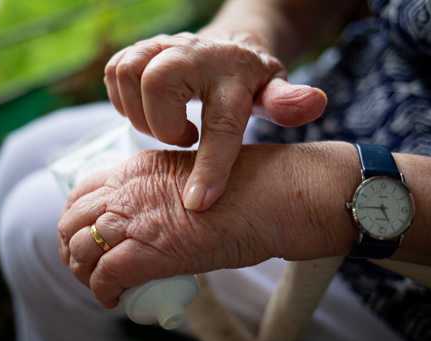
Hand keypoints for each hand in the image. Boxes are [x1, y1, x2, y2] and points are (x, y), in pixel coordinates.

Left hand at [57, 143, 355, 308]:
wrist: (272, 197)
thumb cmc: (247, 187)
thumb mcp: (192, 175)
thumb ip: (164, 190)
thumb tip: (157, 218)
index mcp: (138, 166)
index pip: (84, 189)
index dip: (79, 216)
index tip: (89, 233)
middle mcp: (127, 188)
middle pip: (72, 219)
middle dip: (72, 245)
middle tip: (88, 264)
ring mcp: (134, 218)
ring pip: (79, 248)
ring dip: (82, 271)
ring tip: (98, 285)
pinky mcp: (146, 251)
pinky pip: (103, 276)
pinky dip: (102, 292)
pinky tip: (112, 299)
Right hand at [104, 32, 326, 210]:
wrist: (225, 48)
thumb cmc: (248, 81)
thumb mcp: (273, 91)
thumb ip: (287, 102)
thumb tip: (316, 102)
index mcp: (233, 72)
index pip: (220, 122)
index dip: (210, 167)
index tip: (198, 204)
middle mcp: (193, 52)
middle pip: (158, 83)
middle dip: (163, 125)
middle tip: (185, 138)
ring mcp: (161, 46)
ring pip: (128, 75)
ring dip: (141, 114)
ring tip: (168, 126)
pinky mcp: (138, 50)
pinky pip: (114, 73)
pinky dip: (124, 100)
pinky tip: (150, 112)